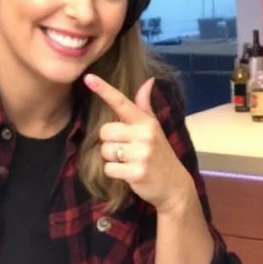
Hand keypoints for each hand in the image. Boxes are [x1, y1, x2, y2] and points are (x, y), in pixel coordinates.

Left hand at [85, 75, 195, 213]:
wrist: (174, 185)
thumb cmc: (160, 154)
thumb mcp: (155, 128)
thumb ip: (145, 106)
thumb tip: (148, 80)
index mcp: (146, 122)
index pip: (122, 102)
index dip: (104, 90)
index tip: (88, 78)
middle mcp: (145, 135)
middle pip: (105, 131)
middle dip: (109, 142)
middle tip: (125, 149)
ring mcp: (141, 154)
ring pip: (105, 150)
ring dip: (111, 158)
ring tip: (128, 161)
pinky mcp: (136, 172)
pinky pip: (109, 168)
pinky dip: (114, 172)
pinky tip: (127, 173)